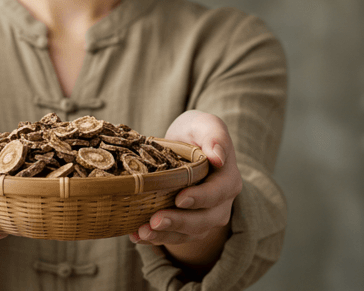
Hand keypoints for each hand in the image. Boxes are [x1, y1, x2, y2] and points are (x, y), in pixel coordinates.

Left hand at [130, 111, 238, 268]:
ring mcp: (204, 217)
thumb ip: (214, 136)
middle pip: (204, 220)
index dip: (200, 198)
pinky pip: (174, 236)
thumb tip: (218, 157)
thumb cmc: (196, 132)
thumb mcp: (205, 125)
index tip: (179, 198)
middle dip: (179, 222)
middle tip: (155, 221)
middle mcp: (220, 204)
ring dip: (164, 235)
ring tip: (142, 232)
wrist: (186, 145)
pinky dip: (155, 238)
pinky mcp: (187, 225)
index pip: (218, 193)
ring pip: (188, 233)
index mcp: (228, 180)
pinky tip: (136, 235)